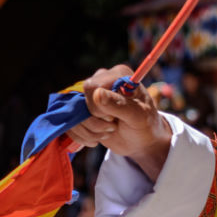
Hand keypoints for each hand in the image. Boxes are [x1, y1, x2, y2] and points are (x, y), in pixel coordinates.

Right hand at [66, 66, 171, 181]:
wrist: (142, 142)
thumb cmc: (146, 125)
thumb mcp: (138, 116)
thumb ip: (119, 104)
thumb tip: (97, 94)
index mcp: (118, 75)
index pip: (92, 86)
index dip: (99, 105)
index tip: (114, 116)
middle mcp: (101, 81)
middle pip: (78, 100)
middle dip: (95, 120)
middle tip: (113, 125)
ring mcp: (90, 97)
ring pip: (72, 114)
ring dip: (90, 130)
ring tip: (109, 132)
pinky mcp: (82, 111)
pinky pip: (70, 124)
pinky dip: (83, 136)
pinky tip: (98, 138)